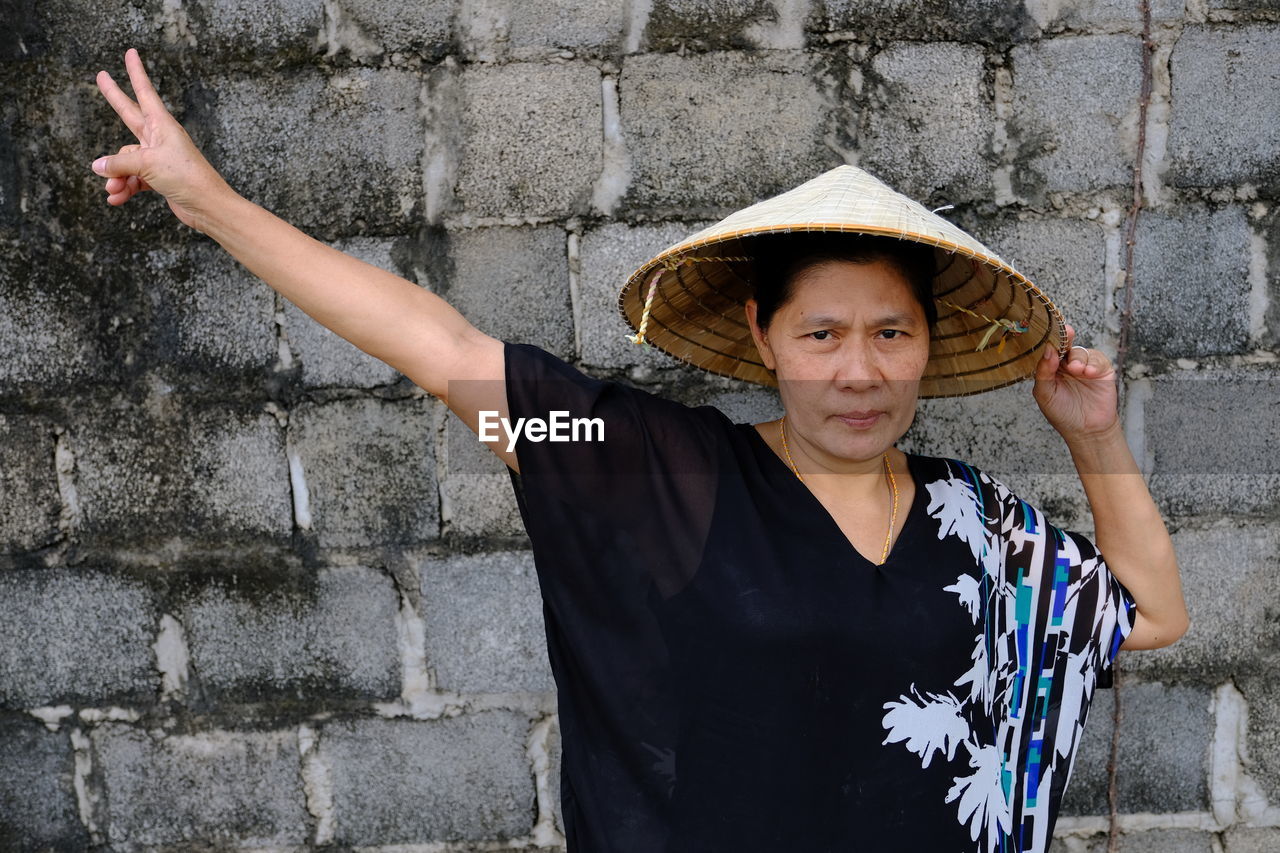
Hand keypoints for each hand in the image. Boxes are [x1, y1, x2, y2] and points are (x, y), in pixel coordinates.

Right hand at [91, 48, 234, 231]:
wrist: (208, 206)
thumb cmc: (186, 177)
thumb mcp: (148, 164)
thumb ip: (119, 162)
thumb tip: (98, 166)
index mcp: (162, 125)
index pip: (144, 92)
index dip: (136, 72)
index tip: (131, 53)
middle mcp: (159, 138)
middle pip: (129, 115)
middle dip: (114, 97)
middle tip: (101, 76)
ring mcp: (159, 158)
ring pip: (126, 160)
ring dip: (118, 176)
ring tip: (114, 190)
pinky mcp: (159, 178)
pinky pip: (134, 179)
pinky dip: (125, 189)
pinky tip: (116, 199)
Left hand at [1032, 324, 1120, 441]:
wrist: (1086, 430)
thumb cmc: (1062, 413)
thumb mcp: (1045, 393)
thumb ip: (1043, 372)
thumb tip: (1047, 350)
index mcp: (1050, 368)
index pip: (1049, 349)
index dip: (1050, 339)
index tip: (1051, 331)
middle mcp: (1067, 364)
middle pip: (1066, 345)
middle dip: (1066, 338)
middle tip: (1068, 334)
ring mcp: (1085, 366)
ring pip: (1081, 351)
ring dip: (1079, 358)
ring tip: (1077, 370)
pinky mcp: (1102, 370)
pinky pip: (1099, 359)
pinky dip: (1094, 364)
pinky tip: (1089, 373)